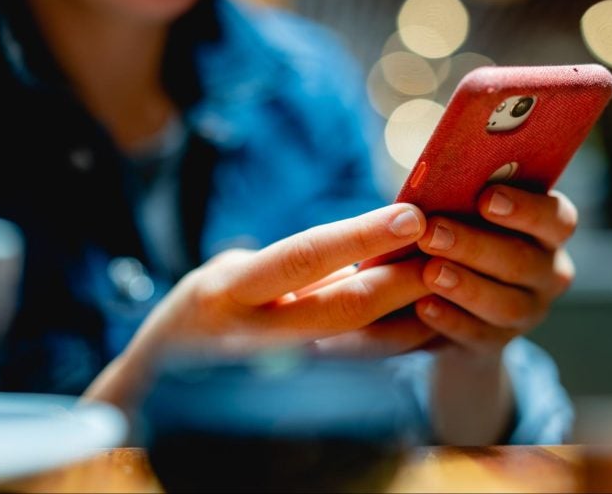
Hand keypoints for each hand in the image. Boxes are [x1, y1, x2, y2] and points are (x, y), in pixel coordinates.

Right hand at [84, 203, 432, 409]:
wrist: (159, 386)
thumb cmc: (201, 314)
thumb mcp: (230, 277)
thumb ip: (292, 269)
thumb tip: (366, 253)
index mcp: (229, 293)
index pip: (304, 258)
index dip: (360, 237)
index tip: (410, 216)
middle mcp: (252, 337)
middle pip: (343, 309)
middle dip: (401, 280)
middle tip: (446, 249)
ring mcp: (275, 375)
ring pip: (361, 347)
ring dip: (411, 315)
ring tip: (452, 281)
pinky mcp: (296, 395)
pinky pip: (358, 369)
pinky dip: (396, 344)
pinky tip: (427, 320)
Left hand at [413, 185, 576, 443]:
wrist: (454, 301)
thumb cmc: (459, 233)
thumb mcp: (466, 213)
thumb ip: (463, 198)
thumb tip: (437, 179)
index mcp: (549, 231)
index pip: (556, 218)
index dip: (525, 208)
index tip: (485, 198)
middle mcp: (548, 272)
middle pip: (524, 261)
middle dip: (475, 246)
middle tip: (433, 232)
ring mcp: (528, 311)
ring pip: (507, 304)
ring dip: (467, 286)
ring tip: (430, 272)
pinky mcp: (497, 342)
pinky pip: (479, 335)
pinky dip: (451, 320)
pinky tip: (424, 306)